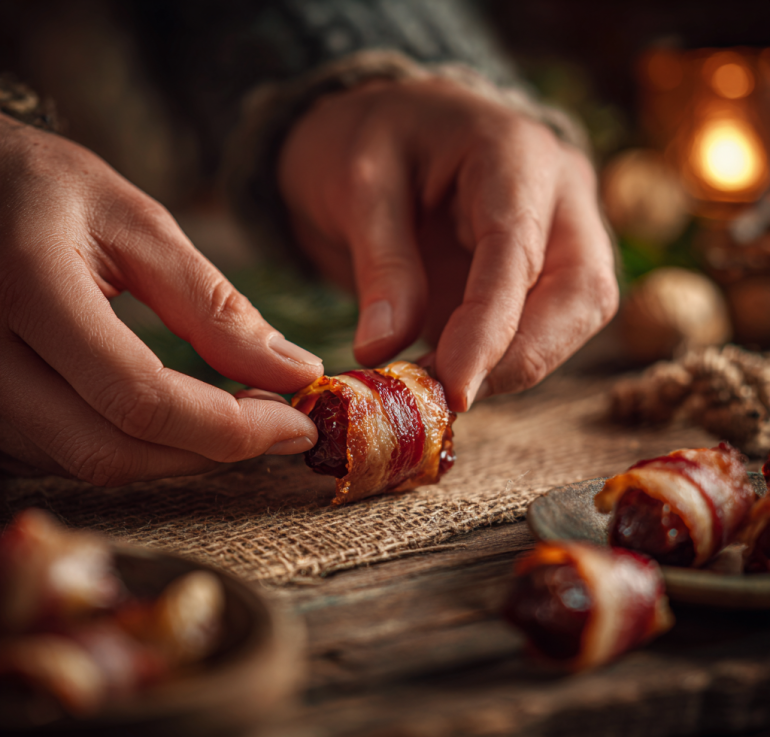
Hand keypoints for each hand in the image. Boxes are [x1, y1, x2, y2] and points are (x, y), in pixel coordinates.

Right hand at [0, 116, 320, 483]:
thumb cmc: (47, 192)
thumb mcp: (138, 225)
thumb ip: (214, 305)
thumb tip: (294, 371)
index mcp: (28, 286)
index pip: (141, 398)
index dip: (232, 428)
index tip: (298, 424)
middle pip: (112, 450)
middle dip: (212, 451)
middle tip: (276, 426)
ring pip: (90, 463)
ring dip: (177, 454)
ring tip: (234, 415)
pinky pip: (65, 456)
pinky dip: (136, 447)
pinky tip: (176, 417)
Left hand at [278, 77, 617, 410]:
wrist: (381, 130)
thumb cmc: (367, 137)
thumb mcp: (358, 184)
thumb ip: (380, 264)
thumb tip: (383, 349)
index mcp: (515, 153)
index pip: (519, 253)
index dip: (491, 329)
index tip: (452, 390)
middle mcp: (557, 194)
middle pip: (583, 292)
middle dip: (524, 358)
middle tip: (452, 399)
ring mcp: (557, 235)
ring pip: (575, 317)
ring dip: (517, 366)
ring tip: (442, 390)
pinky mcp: (540, 273)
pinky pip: (544, 326)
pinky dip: (505, 361)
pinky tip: (454, 376)